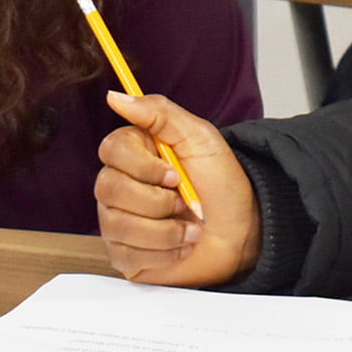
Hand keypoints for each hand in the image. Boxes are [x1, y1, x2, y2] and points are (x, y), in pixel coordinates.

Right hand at [95, 92, 260, 284]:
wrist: (243, 231)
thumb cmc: (223, 184)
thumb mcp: (199, 138)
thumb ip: (159, 113)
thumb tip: (116, 96)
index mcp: (136, 153)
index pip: (111, 149)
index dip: (142, 166)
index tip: (174, 174)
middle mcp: (121, 186)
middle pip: (108, 188)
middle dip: (156, 201)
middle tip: (185, 202)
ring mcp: (119, 222)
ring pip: (117, 224)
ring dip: (164, 230)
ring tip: (189, 228)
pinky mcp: (125, 255)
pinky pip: (126, 254)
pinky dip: (163, 252)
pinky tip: (181, 246)